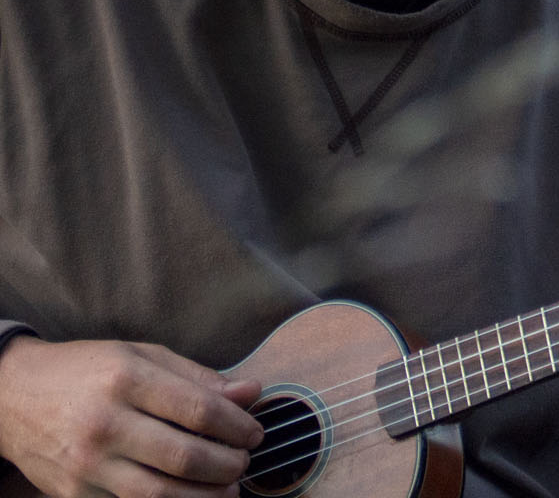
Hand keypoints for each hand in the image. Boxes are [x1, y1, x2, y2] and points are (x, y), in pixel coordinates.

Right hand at [0, 335, 262, 497]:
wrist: (12, 396)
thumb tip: (252, 392)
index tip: (255, 432)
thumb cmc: (87, 371)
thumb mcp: (142, 355)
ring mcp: (87, 463)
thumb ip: (199, 376)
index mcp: (126, 380)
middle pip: (184, 457)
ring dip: (205, 497)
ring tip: (228, 490)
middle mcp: (105, 423)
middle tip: (244, 463)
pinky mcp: (74, 493)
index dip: (238, 426)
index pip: (200, 410)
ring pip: (159, 494)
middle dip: (228, 465)